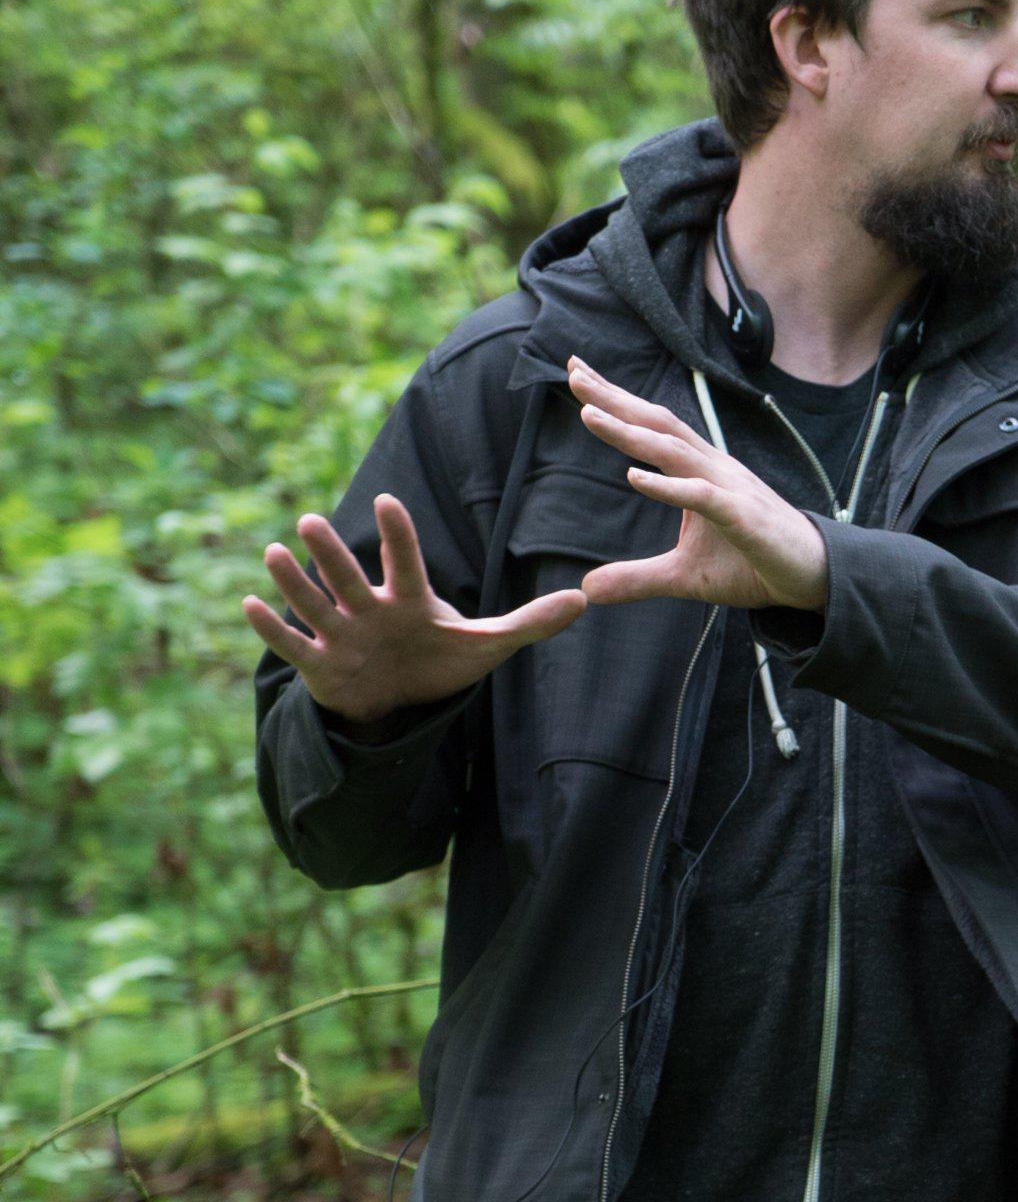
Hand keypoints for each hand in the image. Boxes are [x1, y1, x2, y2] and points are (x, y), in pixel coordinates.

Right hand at [242, 495, 587, 722]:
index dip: (397, 535)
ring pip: (315, 603)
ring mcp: (342, 634)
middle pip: (350, 576)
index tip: (385, 502)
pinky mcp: (321, 665)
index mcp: (410, 599)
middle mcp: (370, 609)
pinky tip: (249, 603)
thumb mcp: (488, 647)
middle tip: (311, 521)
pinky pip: (293, 645)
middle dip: (332, 553)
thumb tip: (583, 601)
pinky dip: (272, 629)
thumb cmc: (441, 661)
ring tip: (273, 552)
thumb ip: (531, 623)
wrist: (403, 699)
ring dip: (294, 581)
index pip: (405, 561)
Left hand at [566, 356, 831, 612]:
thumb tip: (588, 590)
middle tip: (573, 373)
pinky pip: (701, 496)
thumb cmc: (755, 564)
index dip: (616, 401)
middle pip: (658, 425)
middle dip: (615, 399)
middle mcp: (713, 468)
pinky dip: (668, 486)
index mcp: (700, 471)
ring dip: (631, 433)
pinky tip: (635, 477)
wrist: (813, 578)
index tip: (577, 375)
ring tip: (590, 415)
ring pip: (674, 451)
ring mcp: (730, 489)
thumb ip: (637, 578)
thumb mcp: (684, 577)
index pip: (652, 428)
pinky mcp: (743, 517)